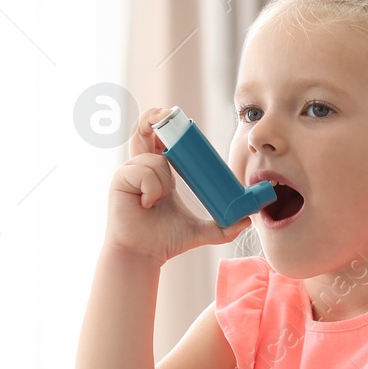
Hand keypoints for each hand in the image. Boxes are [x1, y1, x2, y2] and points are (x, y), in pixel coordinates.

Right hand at [103, 106, 252, 265]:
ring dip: (163, 180)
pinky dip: (152, 188)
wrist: (143, 255)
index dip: (167, 124)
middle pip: (144, 130)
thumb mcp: (199, 231)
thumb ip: (223, 227)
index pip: (162, 140)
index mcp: (159, 172)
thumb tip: (247, 221)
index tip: (176, 114)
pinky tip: (146, 204)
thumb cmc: (163, 241)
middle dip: (154, 117)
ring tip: (157, 202)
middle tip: (167, 113)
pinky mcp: (120, 179)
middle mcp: (142, 167)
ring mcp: (129, 172)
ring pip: (155, 160)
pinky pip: (144, 172)